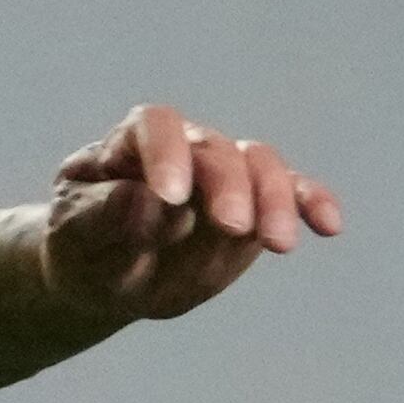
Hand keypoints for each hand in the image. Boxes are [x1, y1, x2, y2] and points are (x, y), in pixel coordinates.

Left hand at [40, 100, 340, 325]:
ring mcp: (224, 173)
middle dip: (229, 186)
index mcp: (129, 145)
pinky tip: (328, 226)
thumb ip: (102, 219)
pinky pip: (290, 193)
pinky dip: (311, 204)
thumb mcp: (74, 239)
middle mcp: (184, 148)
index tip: (170, 196)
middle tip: (231, 226)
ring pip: (259, 166)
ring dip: (275, 201)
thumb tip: (144, 199)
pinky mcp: (255, 203)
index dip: (167, 155)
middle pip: (216, 149)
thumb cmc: (82, 249)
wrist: (101, 275)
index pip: (155, 127)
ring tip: (277, 244)